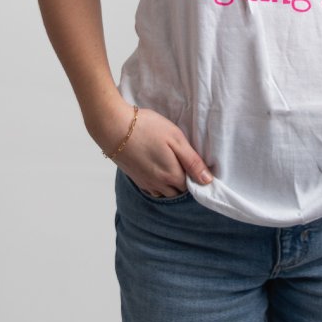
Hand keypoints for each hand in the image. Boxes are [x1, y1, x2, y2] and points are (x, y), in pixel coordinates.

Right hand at [93, 99, 213, 196]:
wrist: (114, 128)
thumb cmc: (148, 129)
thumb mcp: (176, 139)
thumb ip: (192, 161)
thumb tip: (208, 181)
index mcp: (172, 175)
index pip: (191, 186)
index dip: (196, 177)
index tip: (195, 165)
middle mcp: (159, 184)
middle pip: (178, 192)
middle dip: (184, 183)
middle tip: (185, 165)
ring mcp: (145, 183)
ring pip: (164, 193)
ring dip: (171, 186)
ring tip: (173, 168)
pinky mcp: (135, 178)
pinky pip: (151, 190)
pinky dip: (158, 186)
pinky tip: (158, 172)